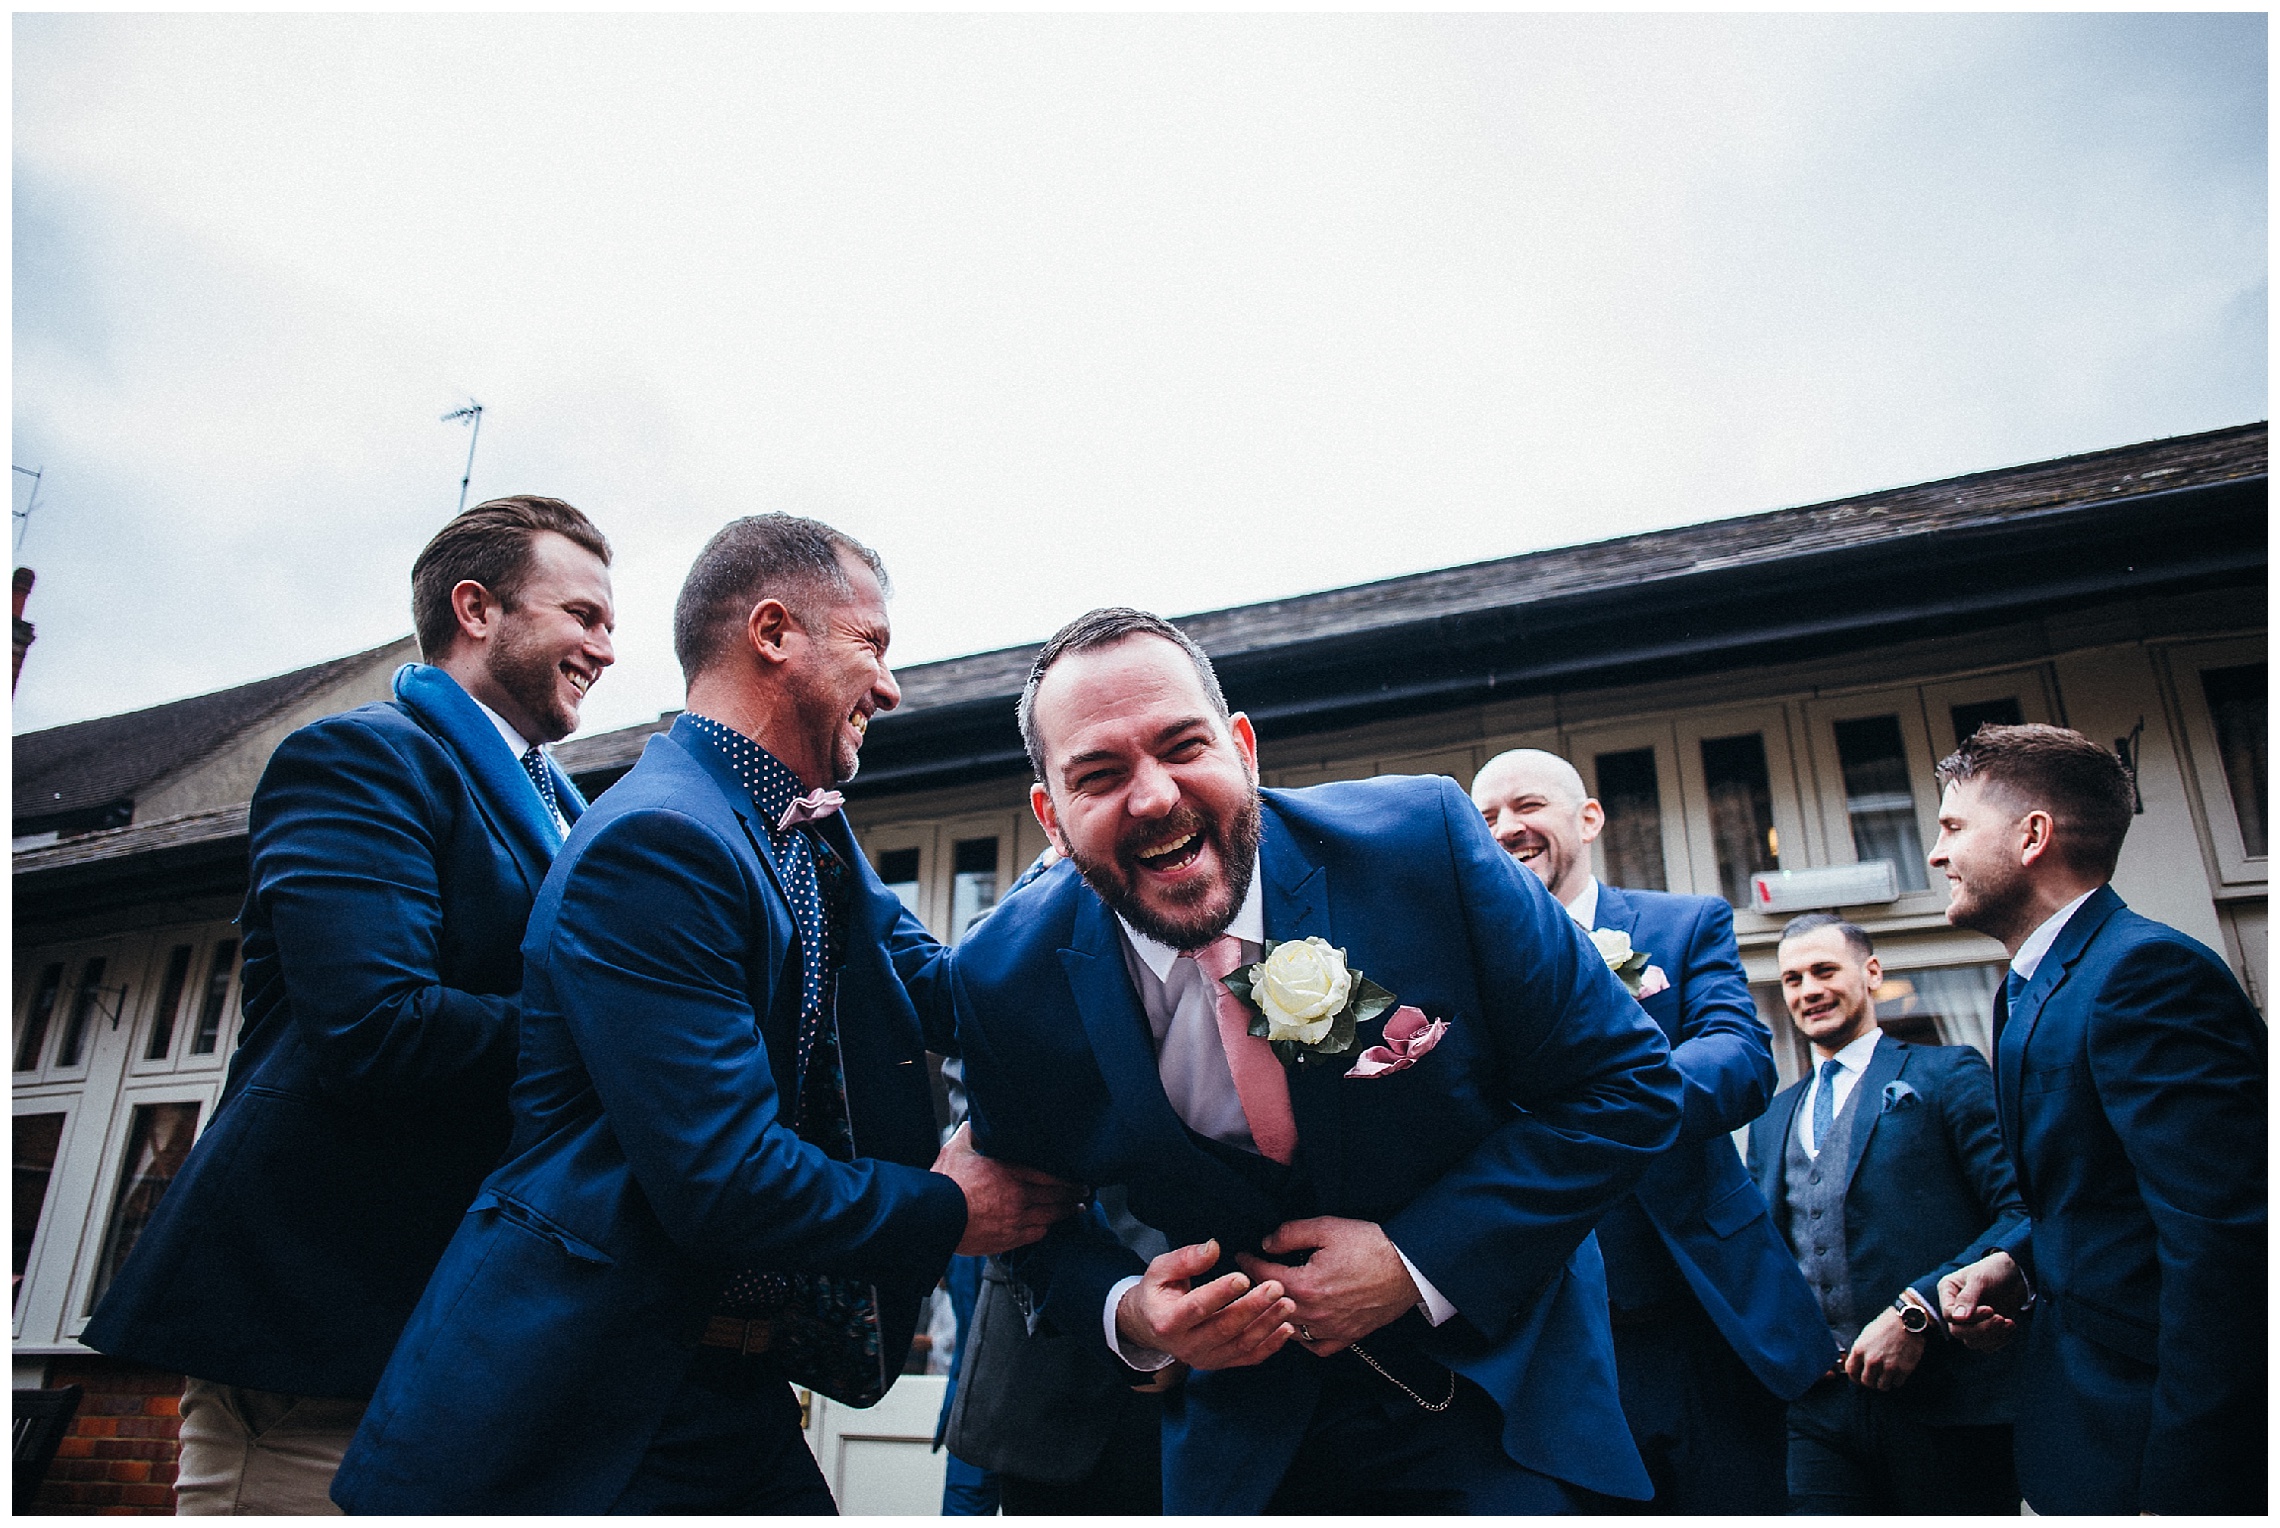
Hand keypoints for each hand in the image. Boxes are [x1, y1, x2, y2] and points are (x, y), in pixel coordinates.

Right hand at [930, 1124, 1082, 1255]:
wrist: (934, 1219)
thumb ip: (971, 1133)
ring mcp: (1015, 1220)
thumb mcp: (957, 1149)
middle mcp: (1018, 1197)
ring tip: (1077, 1209)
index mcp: (1010, 1173)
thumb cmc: (944, 1183)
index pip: (1050, 1176)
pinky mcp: (1007, 1239)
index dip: (1068, 1179)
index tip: (1079, 1178)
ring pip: (1049, 1216)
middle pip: (1055, 1196)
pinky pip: (1035, 1234)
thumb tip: (977, 1121)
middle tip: (1085, 1193)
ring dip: (1065, 1212)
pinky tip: (1049, 1226)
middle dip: (1073, 1195)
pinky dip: (1045, 1229)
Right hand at [1115, 1240, 1294, 1370]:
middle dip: (1252, 1307)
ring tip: (1286, 1304)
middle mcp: (1185, 1346)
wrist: (1149, 1326)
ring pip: (1240, 1344)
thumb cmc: (1156, 1293)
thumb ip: (1184, 1259)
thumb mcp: (1159, 1270)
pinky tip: (1286, 1328)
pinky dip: (1270, 1345)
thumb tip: (1213, 1248)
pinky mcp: (1219, 1363)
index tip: (1243, 1277)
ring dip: (1267, 1325)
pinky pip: (1248, 1358)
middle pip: (1224, 1327)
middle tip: (1276, 1288)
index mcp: (1167, 1321)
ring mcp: (1204, 1358)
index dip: (1220, 1293)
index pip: (1197, 1308)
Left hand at [1236, 1216, 1419, 1354]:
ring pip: (1289, 1330)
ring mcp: (1331, 1329)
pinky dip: (1303, 1338)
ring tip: (1270, 1300)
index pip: (1263, 1277)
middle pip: (1271, 1306)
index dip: (1248, 1263)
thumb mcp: (1328, 1228)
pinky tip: (1299, 1324)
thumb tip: (1267, 1242)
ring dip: (1276, 1316)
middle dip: (1257, 1290)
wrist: (1410, 1268)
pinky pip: (1316, 1347)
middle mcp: (1314, 1313)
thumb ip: (1291, 1233)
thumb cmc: (1371, 1245)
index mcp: (1305, 1285)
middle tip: (1249, 1277)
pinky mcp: (1347, 1336)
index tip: (1240, 1255)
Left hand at [1844, 1305, 1926, 1390]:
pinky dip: (1896, 1381)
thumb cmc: (1885, 1326)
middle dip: (1870, 1382)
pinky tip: (1897, 1374)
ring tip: (1887, 1377)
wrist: (1907, 1321)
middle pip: (1866, 1382)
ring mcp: (1888, 1366)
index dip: (1855, 1377)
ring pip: (1882, 1387)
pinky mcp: (1903, 1370)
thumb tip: (1856, 1365)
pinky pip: (1896, 1384)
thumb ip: (1860, 1352)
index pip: (1851, 1372)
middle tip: (1875, 1379)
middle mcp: (1872, 1360)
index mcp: (1860, 1350)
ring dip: (1884, 1383)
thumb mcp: (1866, 1336)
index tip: (1859, 1378)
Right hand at [1939, 1251, 2027, 1350]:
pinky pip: (1987, 1346)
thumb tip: (1957, 1318)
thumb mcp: (1980, 1279)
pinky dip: (1999, 1340)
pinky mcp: (1985, 1329)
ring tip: (2009, 1322)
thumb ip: (1968, 1298)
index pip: (1949, 1314)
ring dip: (1992, 1336)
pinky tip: (2010, 1326)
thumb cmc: (1994, 1270)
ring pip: (1972, 1341)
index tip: (1990, 1309)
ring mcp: (1970, 1321)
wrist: (2016, 1273)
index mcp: (1948, 1292)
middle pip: (1958, 1331)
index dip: (1970, 1317)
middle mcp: (1955, 1309)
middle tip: (2001, 1318)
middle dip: (1982, 1329)